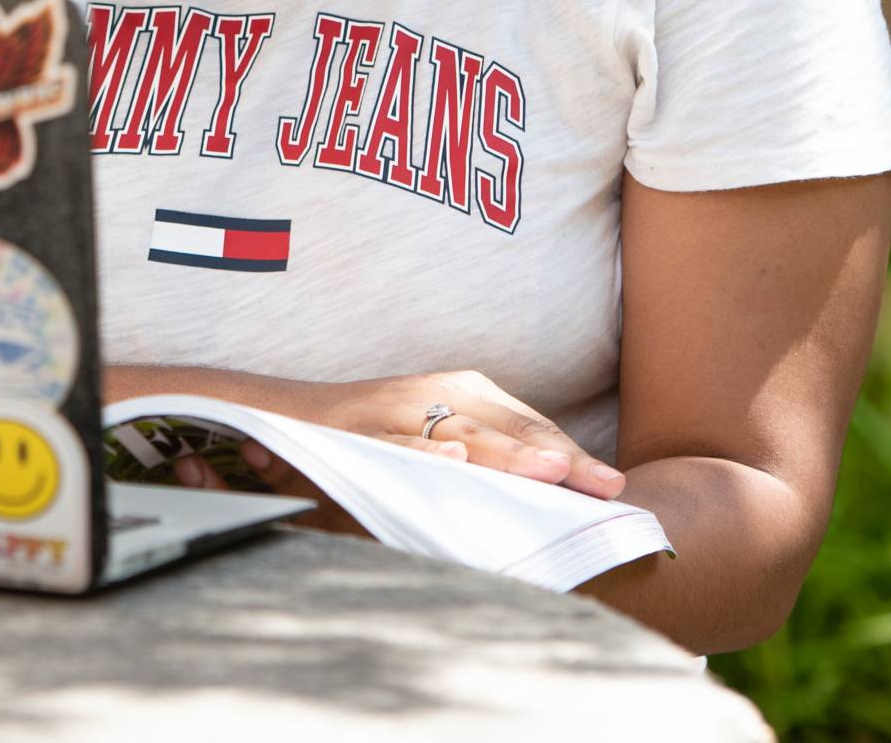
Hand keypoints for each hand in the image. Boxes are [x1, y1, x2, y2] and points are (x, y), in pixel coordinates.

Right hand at [262, 369, 628, 497]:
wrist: (274, 414)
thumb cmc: (366, 438)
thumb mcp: (430, 444)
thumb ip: (480, 465)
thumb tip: (549, 500)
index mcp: (459, 389)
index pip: (529, 425)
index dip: (572, 456)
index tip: (615, 491)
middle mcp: (431, 391)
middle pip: (508, 428)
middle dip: (560, 460)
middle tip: (607, 490)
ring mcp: (394, 410)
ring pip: (462, 432)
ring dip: (508, 454)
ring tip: (554, 475)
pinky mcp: (357, 430)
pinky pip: (397, 444)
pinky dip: (425, 452)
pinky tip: (454, 463)